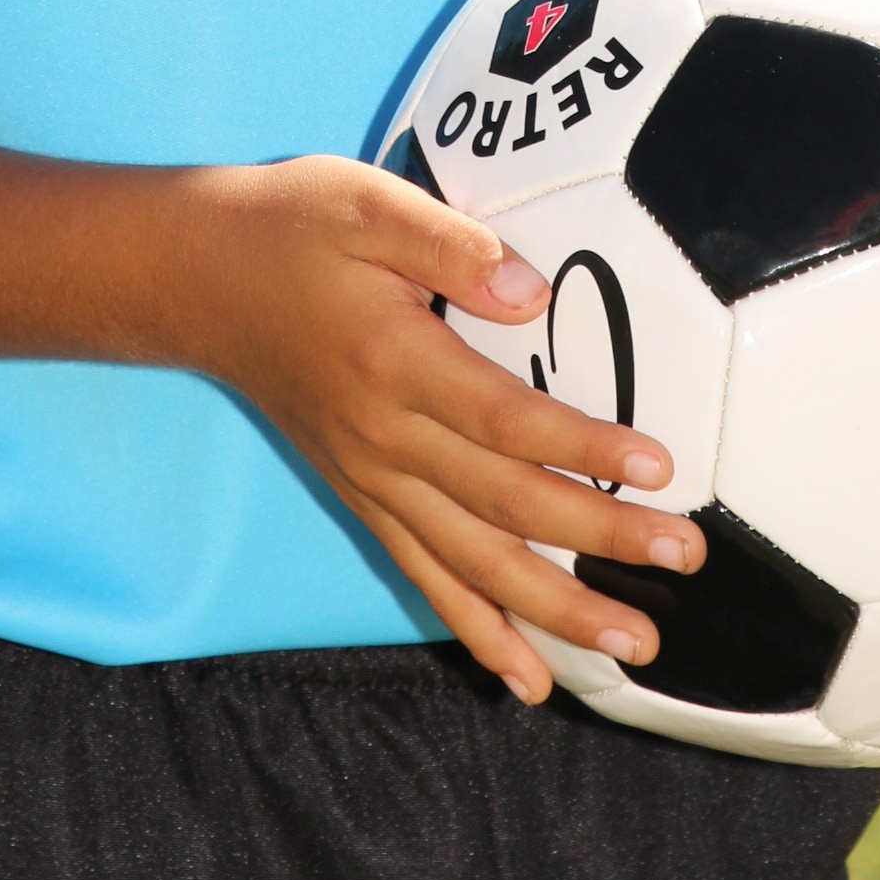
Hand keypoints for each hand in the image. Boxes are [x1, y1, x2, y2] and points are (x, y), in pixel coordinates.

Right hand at [184, 154, 705, 701]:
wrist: (197, 274)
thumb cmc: (291, 224)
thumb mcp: (365, 201)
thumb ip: (448, 241)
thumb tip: (529, 294)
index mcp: (394, 361)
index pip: (507, 419)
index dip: (584, 447)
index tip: (659, 466)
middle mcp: (382, 437)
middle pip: (505, 503)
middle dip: (599, 538)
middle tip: (682, 558)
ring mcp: (370, 475)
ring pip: (472, 561)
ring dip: (555, 609)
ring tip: (633, 641)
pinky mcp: (361, 492)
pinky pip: (424, 574)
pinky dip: (477, 629)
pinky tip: (528, 677)